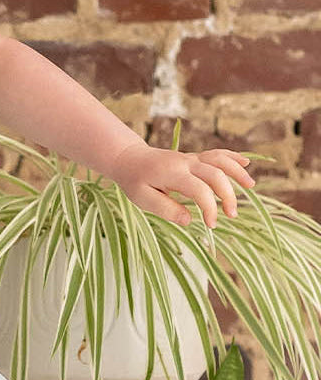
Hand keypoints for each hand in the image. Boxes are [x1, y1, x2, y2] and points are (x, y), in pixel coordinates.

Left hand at [108, 139, 255, 228]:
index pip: (200, 190)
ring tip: (251, 186)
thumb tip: (189, 220)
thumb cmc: (134, 181)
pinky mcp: (193, 158)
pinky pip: (215, 154)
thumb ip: (165, 209)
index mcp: (172, 173)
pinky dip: (231, 157)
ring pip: (219, 160)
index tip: (211, 225)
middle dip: (227, 195)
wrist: (129, 159)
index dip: (209, 208)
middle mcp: (185, 162)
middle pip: (215, 174)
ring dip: (236, 172)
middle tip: (231, 215)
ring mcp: (190, 158)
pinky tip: (245, 163)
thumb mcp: (142, 199)